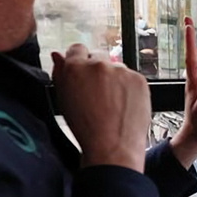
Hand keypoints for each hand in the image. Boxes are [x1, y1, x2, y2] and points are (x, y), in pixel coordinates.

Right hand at [52, 44, 149, 172]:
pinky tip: (124, 105)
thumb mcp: (64, 100)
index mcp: (76, 67)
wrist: (113, 147)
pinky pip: (132, 77)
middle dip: (97, 71)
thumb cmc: (86, 129)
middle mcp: (99, 64)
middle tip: (98, 93)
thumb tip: (57, 55)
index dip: (79, 61)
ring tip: (112, 104)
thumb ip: (60, 73)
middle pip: (98, 57)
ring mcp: (121, 70)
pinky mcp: (138, 78)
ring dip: (114, 79)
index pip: (77, 49)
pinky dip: (129, 88)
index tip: (83, 73)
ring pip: (116, 68)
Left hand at [169, 17, 196, 168]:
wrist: (195, 136)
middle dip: (190, 37)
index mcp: (194, 82)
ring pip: (193, 60)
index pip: (192, 57)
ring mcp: (195, 84)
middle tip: (188, 20)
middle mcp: (193, 80)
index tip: (189, 24)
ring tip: (192, 32)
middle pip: (191, 54)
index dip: (190, 40)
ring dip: (192, 45)